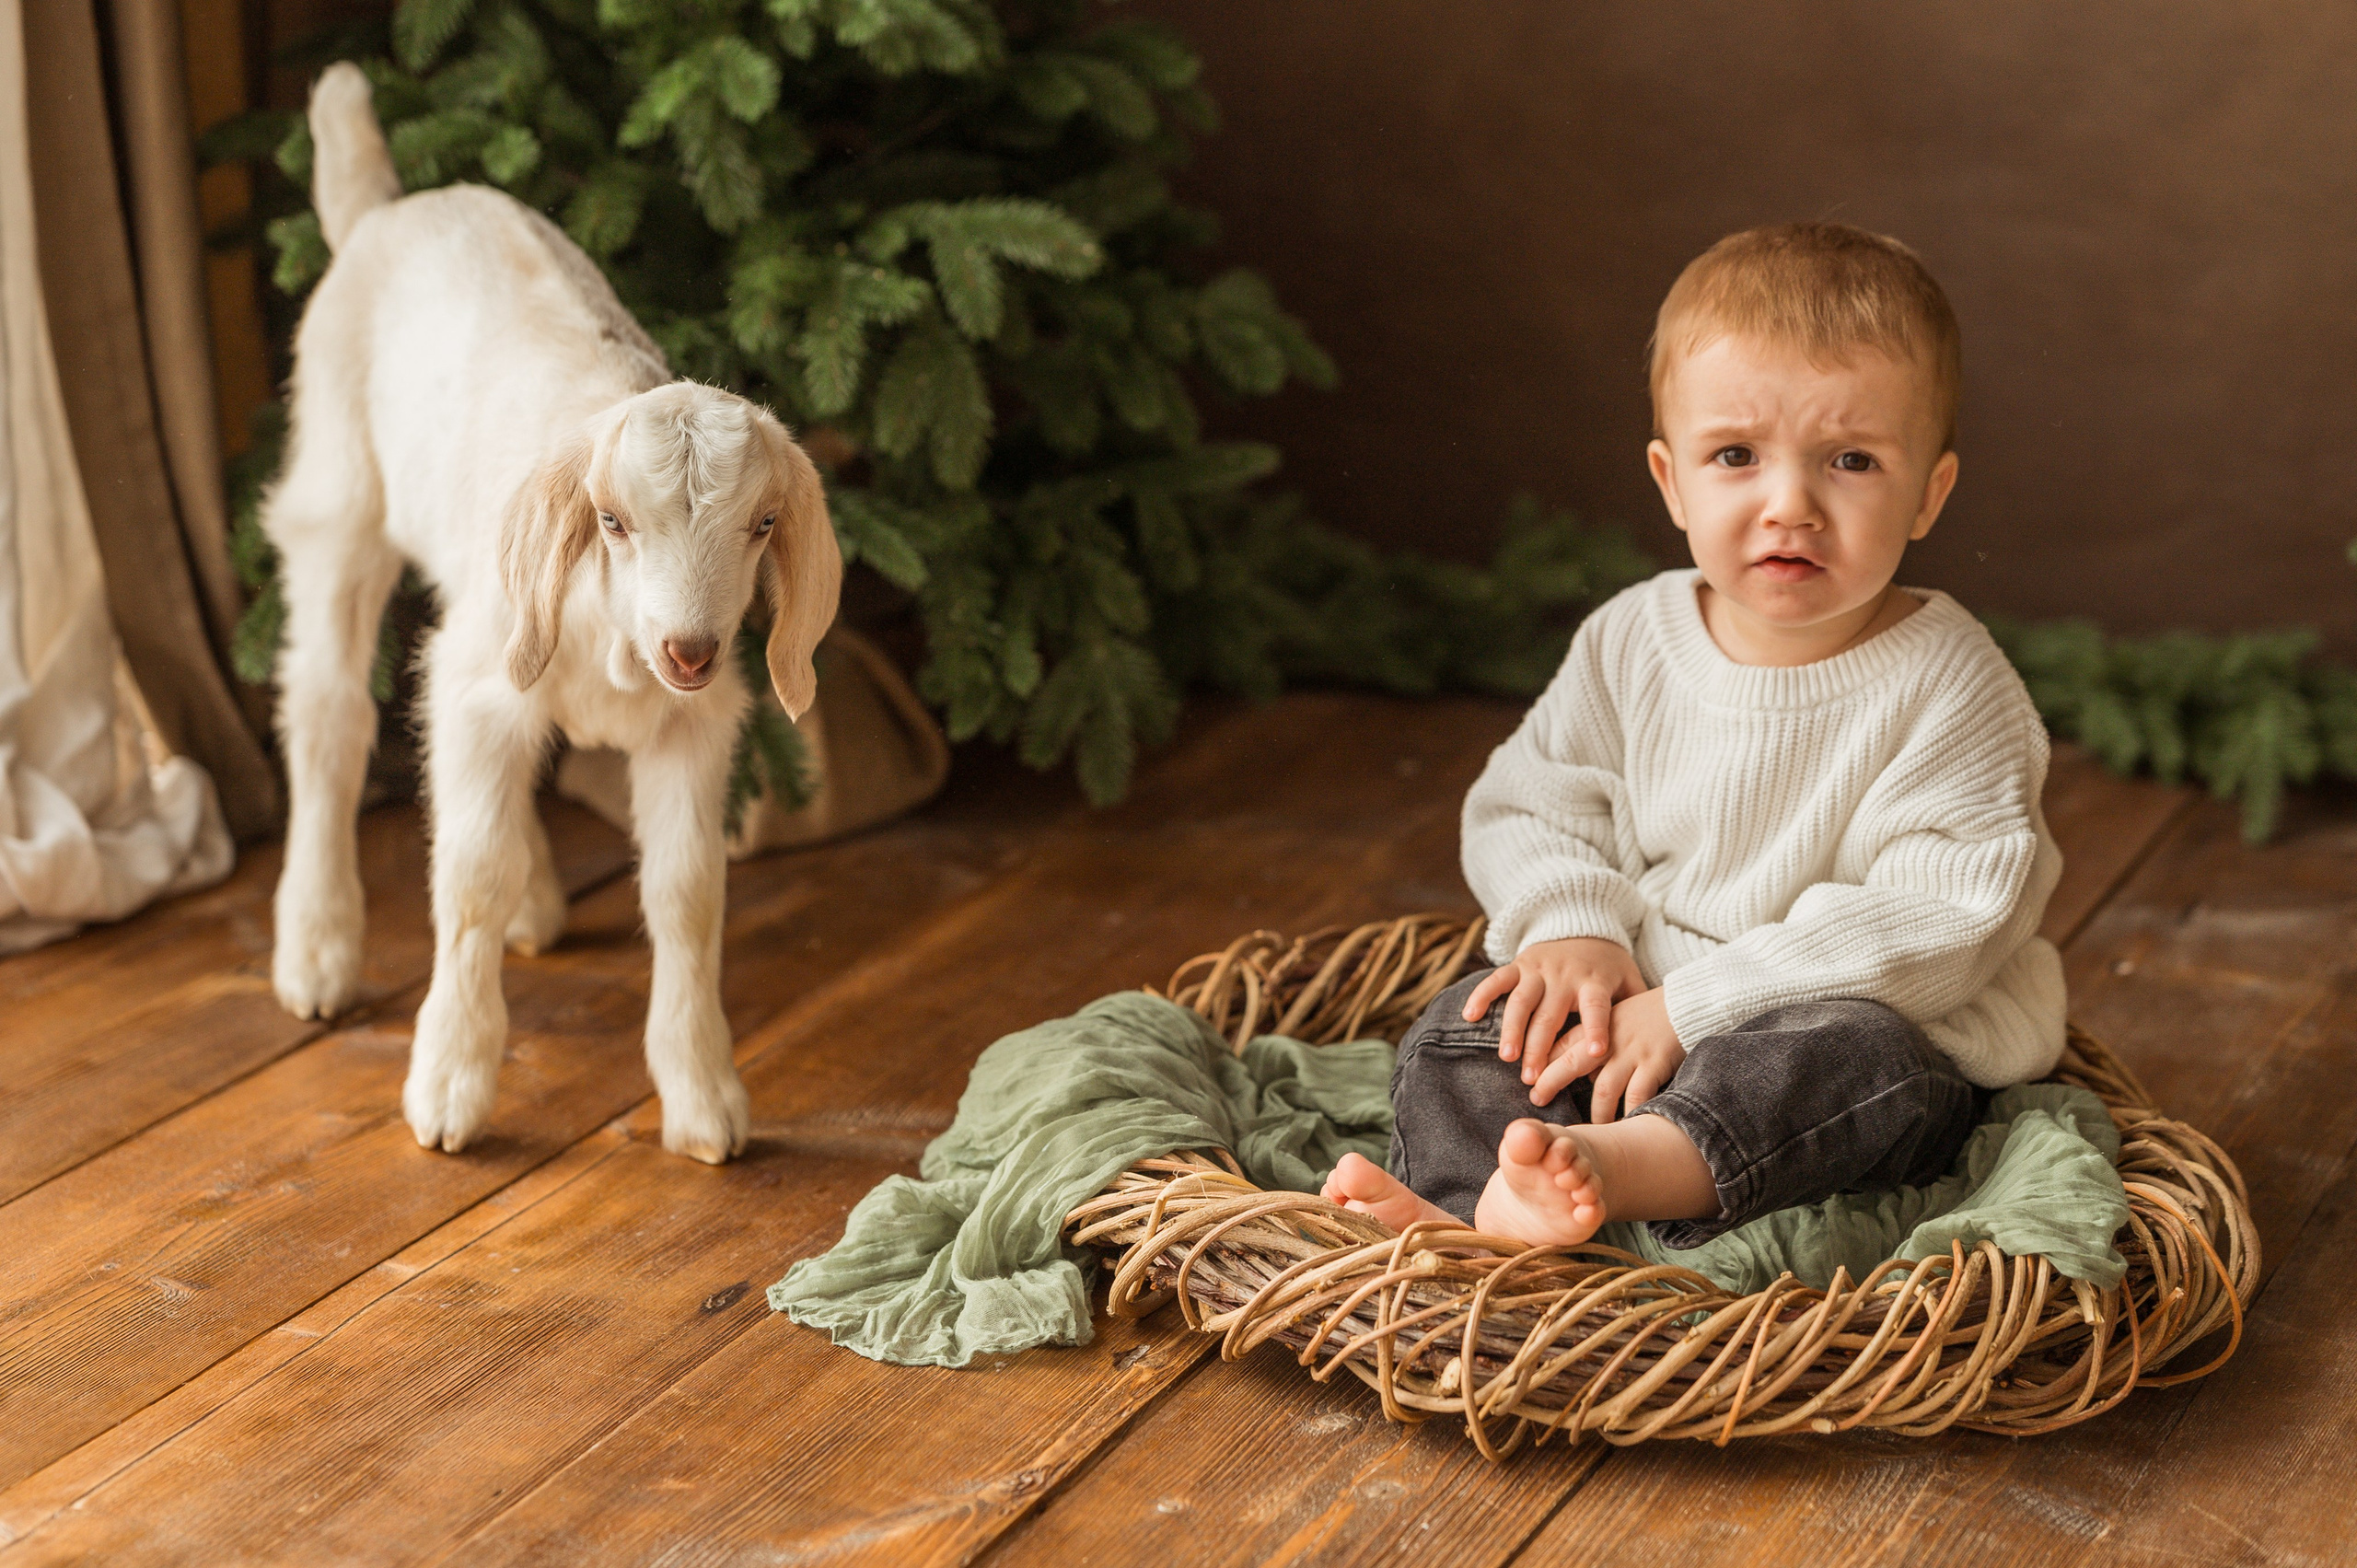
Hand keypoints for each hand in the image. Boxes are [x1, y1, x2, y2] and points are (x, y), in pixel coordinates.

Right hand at [1462, 937, 1643, 1103]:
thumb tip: (1653, 1043)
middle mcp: (1565, 975)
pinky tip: (1469, 1017)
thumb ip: (1638, 1007)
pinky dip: (1482, 996)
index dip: (1597, 1029)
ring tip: (1507, 1058)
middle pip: (1550, 1014)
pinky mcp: (1518, 964)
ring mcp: (1538, 969)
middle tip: (1532, 1078)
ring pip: (1521, 1001)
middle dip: (1540, 1047)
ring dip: (1512, 1030)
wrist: (1582, 923)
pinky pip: (1496, 979)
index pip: (1597, 1007)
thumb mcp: (1630, 979)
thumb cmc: (1608, 966)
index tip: (1594, 1054)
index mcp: (1595, 982)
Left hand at [1538, 986, 1684, 1122]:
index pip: (1562, 1044)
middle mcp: (1610, 1039)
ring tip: (1591, 1130)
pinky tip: (1626, 1128)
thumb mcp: (1617, 1018)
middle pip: (1572, 1062)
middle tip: (1538, 1100)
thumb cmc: (1650, 1015)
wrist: (1688, 1004)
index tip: (1528, 1082)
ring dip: (1596, 1113)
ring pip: (1603, 1088)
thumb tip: (1581, 1074)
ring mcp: (1632, 1052)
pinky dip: (1630, 1113)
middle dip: (1551, 1082)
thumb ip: (1596, 1041)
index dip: (1543, 1063)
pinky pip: (1638, 1095)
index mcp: (1598, 1025)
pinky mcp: (1654, 1063)